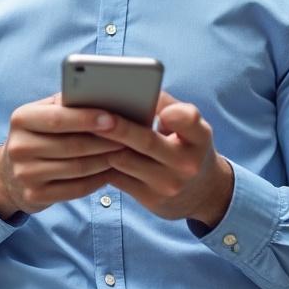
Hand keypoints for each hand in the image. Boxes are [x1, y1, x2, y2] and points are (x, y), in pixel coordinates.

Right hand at [0, 94, 127, 219]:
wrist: (9, 174)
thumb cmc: (39, 135)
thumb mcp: (43, 113)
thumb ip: (66, 104)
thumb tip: (103, 94)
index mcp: (21, 119)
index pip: (58, 119)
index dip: (87, 119)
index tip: (114, 118)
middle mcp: (18, 147)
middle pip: (71, 145)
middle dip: (105, 142)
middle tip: (129, 137)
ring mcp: (24, 174)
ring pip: (77, 168)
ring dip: (106, 161)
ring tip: (125, 152)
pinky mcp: (34, 196)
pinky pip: (76, 189)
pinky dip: (97, 180)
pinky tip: (111, 171)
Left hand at [97, 91, 233, 227]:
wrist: (203, 193)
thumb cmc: (188, 148)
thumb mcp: (192, 127)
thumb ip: (168, 107)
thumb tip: (134, 89)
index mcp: (200, 138)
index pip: (189, 120)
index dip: (172, 112)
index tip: (153, 103)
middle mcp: (187, 163)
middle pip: (146, 141)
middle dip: (118, 126)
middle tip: (94, 113)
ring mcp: (168, 184)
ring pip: (124, 160)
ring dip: (103, 144)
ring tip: (85, 128)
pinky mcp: (150, 199)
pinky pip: (117, 178)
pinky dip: (101, 162)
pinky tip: (89, 150)